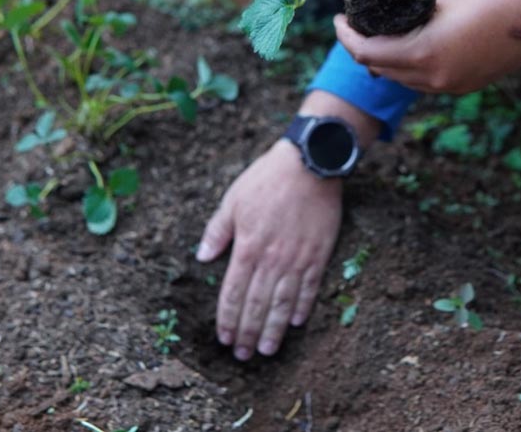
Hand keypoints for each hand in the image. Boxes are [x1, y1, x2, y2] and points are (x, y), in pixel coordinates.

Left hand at [195, 140, 341, 359]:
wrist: (310, 164)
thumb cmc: (267, 179)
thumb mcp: (233, 200)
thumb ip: (217, 231)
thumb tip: (202, 257)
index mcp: (247, 246)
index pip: (234, 293)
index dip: (228, 319)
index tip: (224, 339)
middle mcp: (272, 258)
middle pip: (256, 305)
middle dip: (248, 333)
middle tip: (243, 356)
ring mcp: (297, 258)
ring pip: (282, 303)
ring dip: (273, 330)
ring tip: (266, 350)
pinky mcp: (318, 254)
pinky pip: (309, 288)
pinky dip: (302, 308)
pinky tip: (295, 323)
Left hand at [334, 0, 520, 94]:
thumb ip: (405, 3)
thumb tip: (380, 3)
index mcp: (421, 54)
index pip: (366, 52)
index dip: (346, 36)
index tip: (337, 19)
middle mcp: (434, 79)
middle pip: (381, 69)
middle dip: (363, 47)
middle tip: (357, 25)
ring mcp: (453, 86)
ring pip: (405, 78)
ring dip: (389, 58)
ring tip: (384, 32)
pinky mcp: (469, 84)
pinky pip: (428, 79)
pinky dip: (413, 64)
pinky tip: (416, 42)